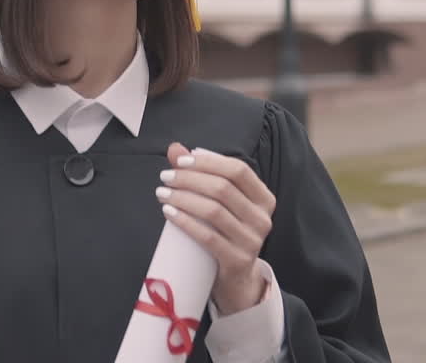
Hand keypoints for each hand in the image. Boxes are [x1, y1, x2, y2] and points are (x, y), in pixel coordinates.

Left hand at [156, 143, 276, 314]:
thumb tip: (175, 148)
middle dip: (189, 179)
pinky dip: (185, 222)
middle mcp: (263, 218)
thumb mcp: (220, 203)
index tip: (181, 161)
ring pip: (214, 211)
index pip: (238, 170)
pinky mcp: (238, 261)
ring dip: (183, 198)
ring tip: (162, 193)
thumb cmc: (226, 232)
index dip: (209, 162)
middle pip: (223, 188)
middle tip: (165, 177)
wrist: (238, 278)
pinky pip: (208, 237)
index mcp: (263, 199)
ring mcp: (252, 241)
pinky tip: (168, 212)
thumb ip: (200, 174)